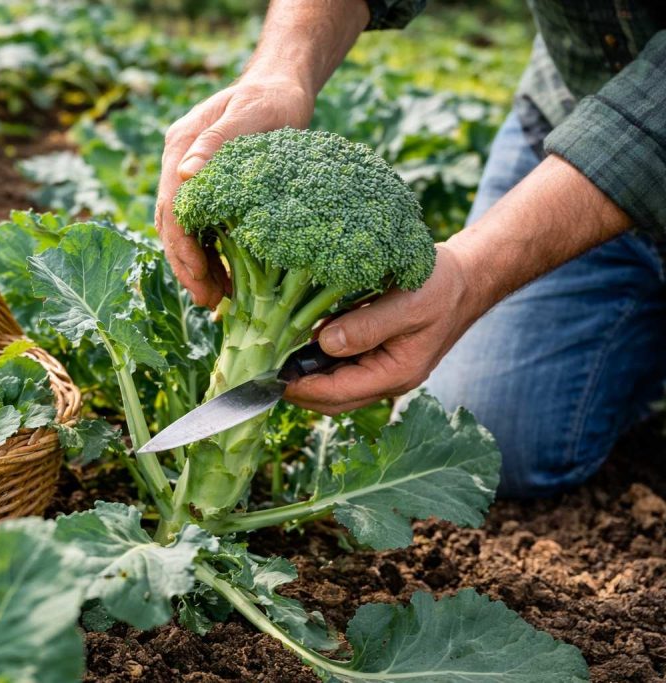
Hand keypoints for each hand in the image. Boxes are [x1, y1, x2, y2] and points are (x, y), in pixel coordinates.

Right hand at [156, 76, 314, 306]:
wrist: (282, 85)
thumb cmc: (272, 97)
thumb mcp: (250, 114)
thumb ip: (217, 143)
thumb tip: (185, 174)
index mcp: (180, 147)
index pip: (171, 206)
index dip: (182, 246)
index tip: (199, 277)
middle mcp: (178, 164)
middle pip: (171, 225)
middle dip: (187, 266)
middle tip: (208, 301)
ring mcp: (190, 177)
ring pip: (183, 231)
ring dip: (196, 266)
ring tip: (217, 300)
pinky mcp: (208, 189)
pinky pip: (201, 228)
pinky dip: (211, 255)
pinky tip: (228, 279)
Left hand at [284, 245, 484, 413]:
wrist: (466, 278)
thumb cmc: (441, 287)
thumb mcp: (406, 303)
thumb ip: (366, 326)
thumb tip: (324, 343)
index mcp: (395, 374)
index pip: (338, 393)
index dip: (302, 389)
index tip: (269, 378)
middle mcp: (385, 379)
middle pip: (331, 398)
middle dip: (297, 388)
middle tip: (262, 371)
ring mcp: (380, 368)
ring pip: (333, 382)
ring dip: (306, 372)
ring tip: (273, 354)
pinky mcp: (374, 353)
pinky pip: (340, 362)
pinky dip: (318, 355)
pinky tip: (298, 336)